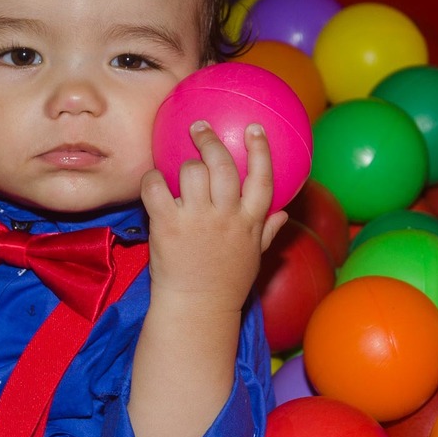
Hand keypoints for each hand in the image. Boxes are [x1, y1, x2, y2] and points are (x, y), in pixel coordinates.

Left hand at [141, 121, 286, 310]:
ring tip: (177, 167)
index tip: (255, 128)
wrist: (197, 308)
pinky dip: (153, 179)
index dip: (260, 150)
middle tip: (200, 128)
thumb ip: (268, 232)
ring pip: (193, 171)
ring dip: (184, 164)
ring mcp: (197, 219)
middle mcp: (225, 217)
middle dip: (211, 141)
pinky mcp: (168, 225)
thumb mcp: (254, 257)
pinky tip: (154, 181)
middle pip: (223, 166)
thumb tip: (284, 214)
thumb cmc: (226, 284)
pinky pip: (157, 188)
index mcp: (250, 222)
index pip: (263, 179)